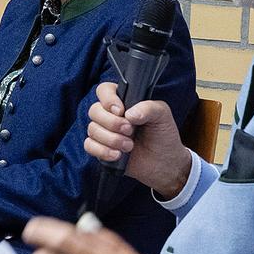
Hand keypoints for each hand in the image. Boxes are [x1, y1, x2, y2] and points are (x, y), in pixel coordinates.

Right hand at [85, 81, 190, 198]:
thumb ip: (149, 107)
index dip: (108, 99)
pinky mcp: (101, 149)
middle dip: (112, 123)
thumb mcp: (162, 115)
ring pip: (92, 129)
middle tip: (130, 131)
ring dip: (111, 139)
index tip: (121, 111)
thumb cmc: (163, 135)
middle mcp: (111, 115)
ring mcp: (104, 132)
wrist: (164, 162)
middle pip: (94, 110)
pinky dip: (102, 151)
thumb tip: (129, 114)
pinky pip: (89, 145)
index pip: (104, 90)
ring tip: (129, 146)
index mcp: (124, 101)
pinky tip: (117, 155)